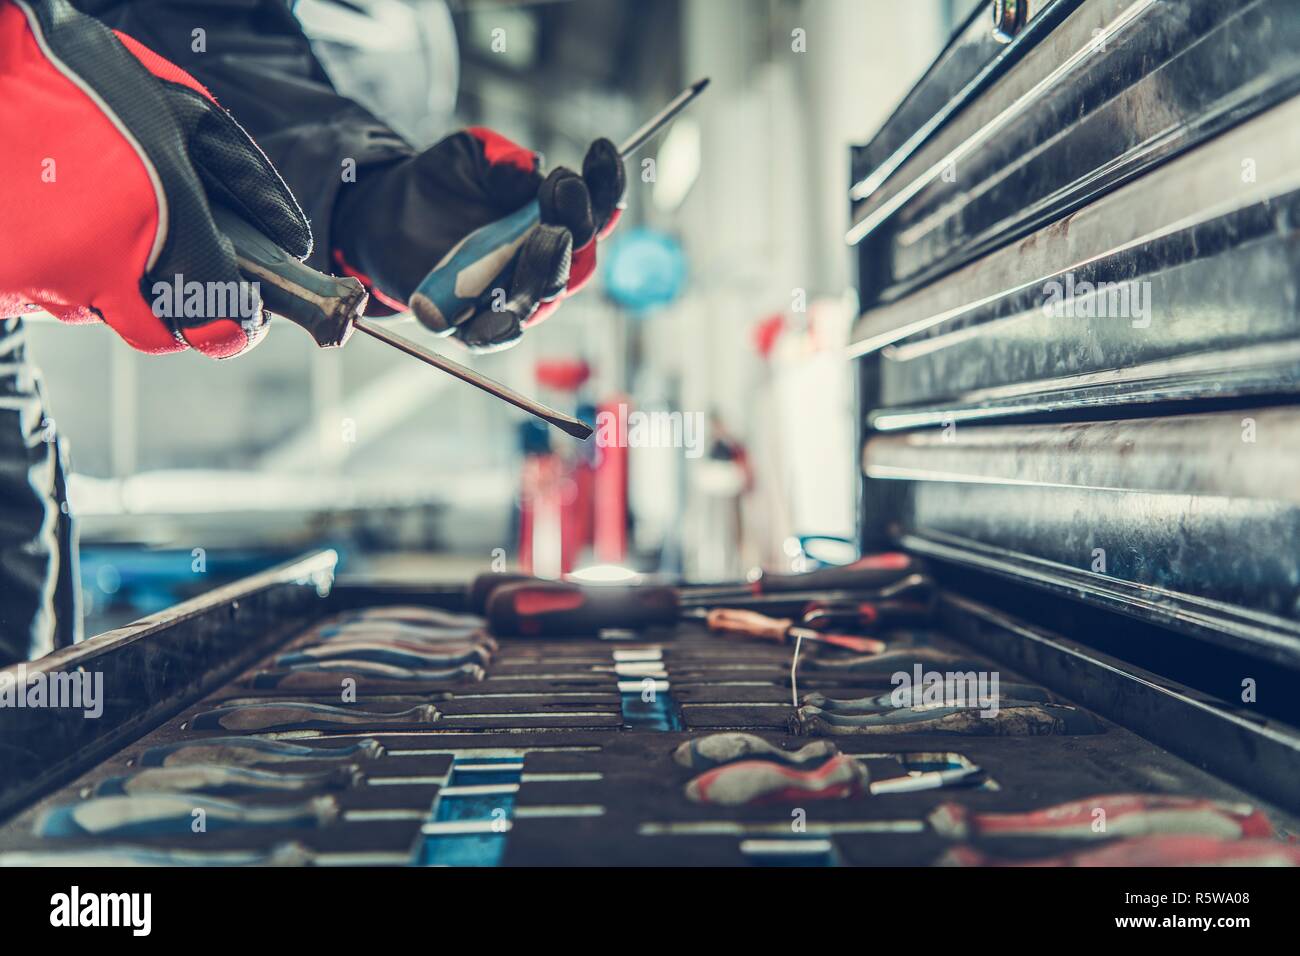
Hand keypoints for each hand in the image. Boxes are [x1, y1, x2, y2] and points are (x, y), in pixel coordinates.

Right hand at [0, 0, 309, 356]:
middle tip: (148, 241)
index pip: (213, 323)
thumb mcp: (185, 116)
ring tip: (89, 208)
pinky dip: (57, 266)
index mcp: (159, 218)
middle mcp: (102, 261)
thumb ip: (247, 184)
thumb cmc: (87, 80)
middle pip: (153, 327)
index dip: (232, 325)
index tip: (238, 315)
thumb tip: (291, 242)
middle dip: (162, 296)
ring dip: (103, 275)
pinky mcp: (6, 279)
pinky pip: (48, 294)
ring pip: (96, 309)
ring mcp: (45, 277)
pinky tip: (53, 214)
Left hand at [332, 127, 625, 351]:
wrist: (388, 213)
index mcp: (553, 220)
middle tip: (564, 191)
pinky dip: (500, 331)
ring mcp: (511, 294)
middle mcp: (542, 262)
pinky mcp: (471, 322)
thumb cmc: (442, 181)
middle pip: (580, 258)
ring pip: (545, 294)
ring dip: (549, 267)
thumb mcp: (470, 155)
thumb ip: (502, 159)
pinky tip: (504, 319)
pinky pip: (494, 336)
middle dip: (579, 226)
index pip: (596, 211)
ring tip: (545, 235)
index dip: (606, 184)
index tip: (600, 149)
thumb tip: (530, 168)